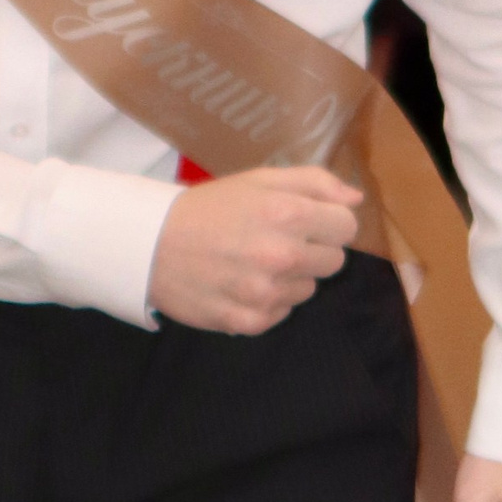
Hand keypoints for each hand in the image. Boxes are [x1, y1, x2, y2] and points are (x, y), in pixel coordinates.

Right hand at [145, 165, 361, 333]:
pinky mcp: (247, 321)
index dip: (328, 223)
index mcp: (288, 214)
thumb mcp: (259, 179)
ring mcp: (264, 293)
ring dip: (288, 278)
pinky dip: (266, 303)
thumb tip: (354, 200)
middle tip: (273, 242)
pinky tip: (239, 285)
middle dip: (310, 250)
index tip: (304, 222)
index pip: (346, 227)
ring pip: (307, 290)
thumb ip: (314, 182)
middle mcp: (281, 256)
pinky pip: (281, 314)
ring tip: (251, 263)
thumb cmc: (207, 208)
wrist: (147, 243)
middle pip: (333, 261)